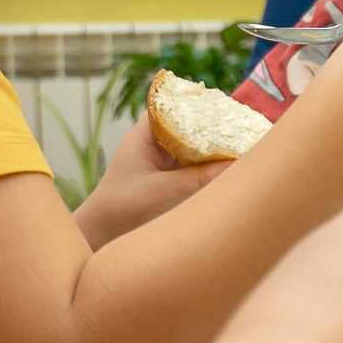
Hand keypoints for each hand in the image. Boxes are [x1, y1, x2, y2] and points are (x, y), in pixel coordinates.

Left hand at [69, 115, 229, 247]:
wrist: (97, 238)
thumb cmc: (120, 211)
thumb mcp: (163, 193)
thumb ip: (200, 179)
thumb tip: (239, 166)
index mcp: (144, 136)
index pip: (173, 106)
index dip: (198, 104)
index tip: (227, 108)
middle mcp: (153, 144)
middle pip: (189, 125)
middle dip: (214, 127)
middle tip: (244, 129)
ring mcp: (161, 163)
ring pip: (193, 147)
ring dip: (213, 149)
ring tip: (243, 147)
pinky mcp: (168, 180)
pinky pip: (193, 166)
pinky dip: (210, 167)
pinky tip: (228, 170)